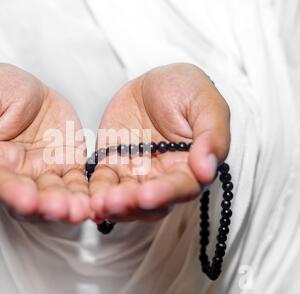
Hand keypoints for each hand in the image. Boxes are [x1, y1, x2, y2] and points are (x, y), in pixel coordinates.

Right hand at [0, 63, 89, 222]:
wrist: (33, 88)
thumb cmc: (2, 90)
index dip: (11, 193)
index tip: (26, 200)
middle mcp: (16, 175)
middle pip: (27, 199)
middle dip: (43, 207)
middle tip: (58, 209)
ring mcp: (43, 174)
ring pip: (53, 196)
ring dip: (66, 206)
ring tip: (79, 210)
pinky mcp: (67, 168)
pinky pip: (76, 185)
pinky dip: (84, 195)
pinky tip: (93, 202)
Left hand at [89, 63, 229, 222]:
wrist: (154, 82)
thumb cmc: (187, 90)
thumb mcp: (206, 103)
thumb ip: (212, 135)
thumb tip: (207, 170)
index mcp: (191, 166)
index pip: (181, 187)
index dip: (166, 193)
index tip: (148, 195)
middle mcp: (164, 177)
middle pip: (151, 202)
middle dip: (133, 205)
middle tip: (115, 203)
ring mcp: (137, 173)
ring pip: (126, 198)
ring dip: (112, 205)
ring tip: (98, 204)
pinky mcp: (113, 165)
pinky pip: (103, 183)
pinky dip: (95, 192)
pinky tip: (87, 201)